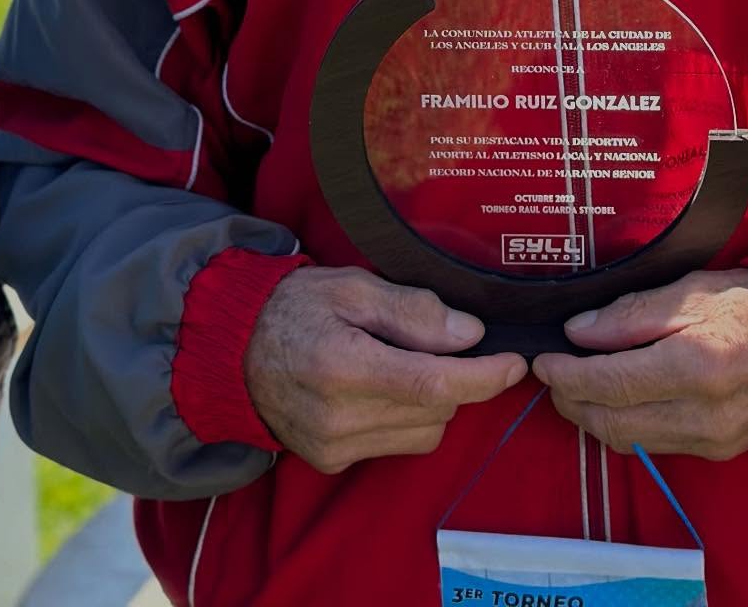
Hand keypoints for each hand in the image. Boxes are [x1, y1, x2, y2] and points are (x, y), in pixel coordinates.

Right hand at [245, 268, 526, 473]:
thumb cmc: (294, 305)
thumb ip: (412, 311)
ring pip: (423, 434)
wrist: (233, 349)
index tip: (515, 362)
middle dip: (454, 378)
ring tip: (402, 361)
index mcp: (344, 366)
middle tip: (440, 342)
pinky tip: (381, 386)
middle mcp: (339, 418)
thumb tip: (470, 335)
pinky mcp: (331, 461)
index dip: (484, 377)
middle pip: (435, 411)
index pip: (434, 385)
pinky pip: (396, 444)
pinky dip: (405, 418)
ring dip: (432, 401)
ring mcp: (333, 447)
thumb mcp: (352, 286)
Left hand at [532, 269, 747, 460]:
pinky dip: (625, 426)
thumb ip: (633, 314)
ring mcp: (710, 440)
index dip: (566, 375)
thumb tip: (578, 332)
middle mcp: (700, 413)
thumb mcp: (694, 291)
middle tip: (552, 375)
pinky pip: (654, 445)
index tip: (543, 360)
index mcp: (694, 365)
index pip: (609, 383)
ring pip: (628, 441)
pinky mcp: (716, 452)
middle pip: (611, 422)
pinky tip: (616, 400)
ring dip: (593, 418)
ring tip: (576, 386)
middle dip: (571, 401)